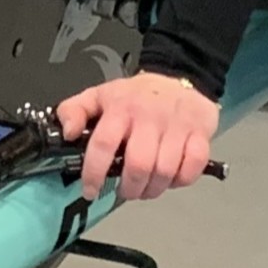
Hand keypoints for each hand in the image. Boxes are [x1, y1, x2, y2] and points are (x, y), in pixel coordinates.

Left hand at [57, 71, 220, 201]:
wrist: (178, 75)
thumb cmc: (135, 95)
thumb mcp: (98, 95)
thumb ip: (74, 110)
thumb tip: (67, 133)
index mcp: (119, 108)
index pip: (103, 144)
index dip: (94, 173)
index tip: (90, 191)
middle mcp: (148, 117)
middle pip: (138, 165)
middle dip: (130, 188)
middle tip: (126, 192)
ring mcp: (177, 125)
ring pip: (166, 170)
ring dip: (154, 189)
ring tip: (147, 189)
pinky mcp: (200, 132)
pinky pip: (193, 166)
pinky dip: (182, 180)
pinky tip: (172, 178)